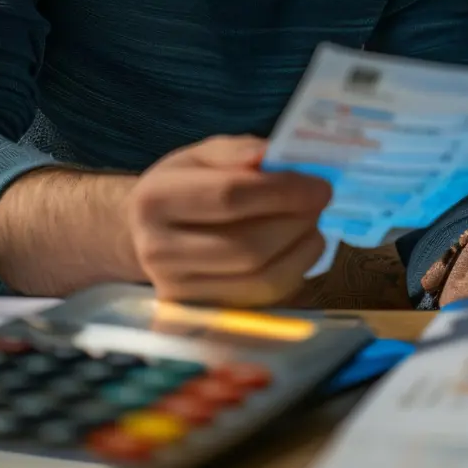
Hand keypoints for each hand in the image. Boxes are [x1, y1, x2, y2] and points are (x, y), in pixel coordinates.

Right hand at [126, 135, 331, 305]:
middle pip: (248, 246)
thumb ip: (238, 151)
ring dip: (302, 252)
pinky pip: (262, 302)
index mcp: (155, 200)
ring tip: (313, 226)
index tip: (319, 184)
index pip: (230, 196)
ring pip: (260, 280)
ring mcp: (176, 291)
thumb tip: (274, 156)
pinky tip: (298, 251)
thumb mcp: (201, 156)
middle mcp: (158, 251)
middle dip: (297, 223)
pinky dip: (293, 275)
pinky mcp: (200, 316)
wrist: (147, 234)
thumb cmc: (183, 187)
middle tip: (320, 203)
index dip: (283, 191)